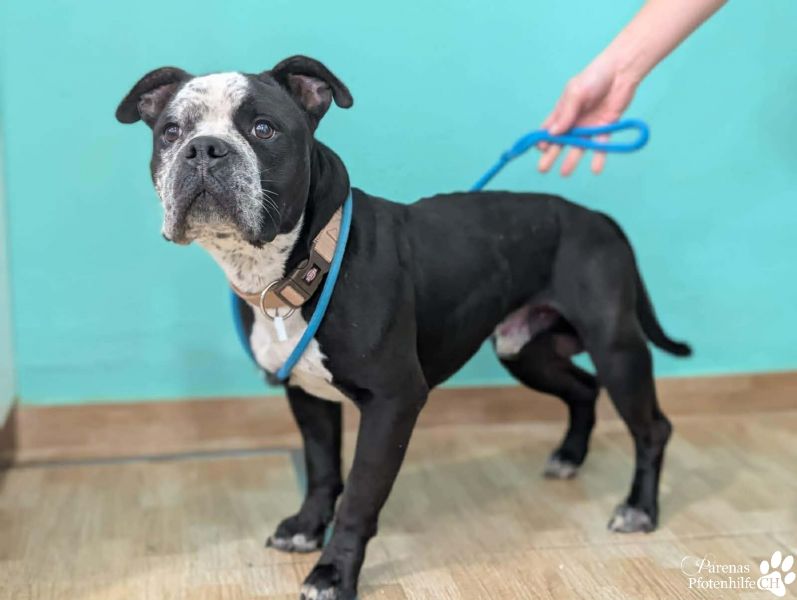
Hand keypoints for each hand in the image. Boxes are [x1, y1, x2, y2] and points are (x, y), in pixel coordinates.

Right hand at [538, 56, 637, 175]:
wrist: (621, 71)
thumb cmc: (594, 77)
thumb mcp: (575, 92)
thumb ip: (565, 114)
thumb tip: (552, 134)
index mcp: (562, 111)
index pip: (548, 129)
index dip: (542, 139)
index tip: (540, 149)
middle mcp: (574, 121)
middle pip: (560, 142)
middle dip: (550, 155)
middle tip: (543, 169)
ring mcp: (589, 126)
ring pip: (578, 146)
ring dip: (571, 160)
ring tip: (565, 173)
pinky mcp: (605, 128)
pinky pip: (600, 145)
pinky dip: (598, 157)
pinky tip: (595, 169)